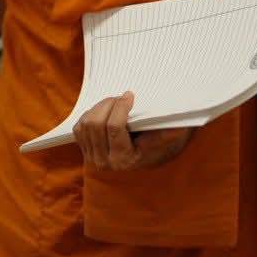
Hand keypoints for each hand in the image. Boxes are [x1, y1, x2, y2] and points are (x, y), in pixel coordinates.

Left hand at [72, 92, 193, 170]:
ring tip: (113, 102)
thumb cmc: (155, 143)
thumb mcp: (164, 138)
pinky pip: (79, 127)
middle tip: (120, 97)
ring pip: (86, 123)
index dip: (120, 107)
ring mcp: (92, 157)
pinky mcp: (84, 150)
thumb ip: (167, 132)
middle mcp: (105, 162)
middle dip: (108, 104)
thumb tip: (177, 126)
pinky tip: (103, 112)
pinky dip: (89, 115)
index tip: (129, 94)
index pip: (114, 128)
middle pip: (96, 124)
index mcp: (125, 159)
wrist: (142, 156)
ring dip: (99, 108)